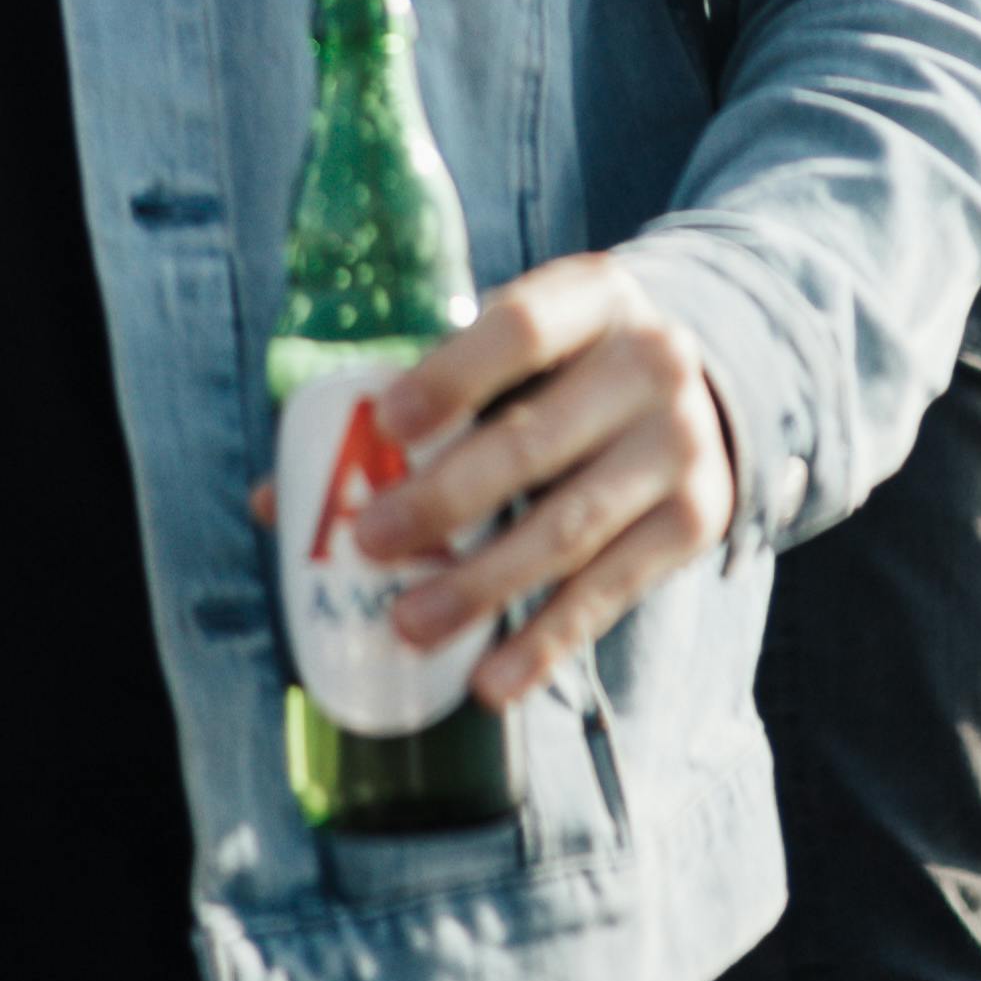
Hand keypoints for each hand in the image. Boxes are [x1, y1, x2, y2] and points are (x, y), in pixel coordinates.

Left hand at [295, 254, 742, 711]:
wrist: (698, 391)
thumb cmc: (560, 369)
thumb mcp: (511, 352)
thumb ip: (413, 402)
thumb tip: (282, 496)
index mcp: (591, 298)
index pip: (521, 327)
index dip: (452, 377)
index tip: (386, 427)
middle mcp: (651, 363)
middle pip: (535, 441)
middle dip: (444, 500)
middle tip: (370, 543)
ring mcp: (680, 446)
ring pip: (569, 527)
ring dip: (482, 584)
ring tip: (408, 626)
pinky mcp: (696, 522)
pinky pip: (612, 590)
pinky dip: (547, 641)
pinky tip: (491, 682)